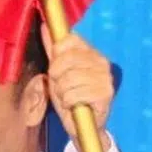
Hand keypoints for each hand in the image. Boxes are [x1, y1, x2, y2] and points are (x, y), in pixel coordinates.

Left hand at [41, 24, 113, 150]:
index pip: (68, 40)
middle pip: (64, 60)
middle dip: (56, 79)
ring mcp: (105, 76)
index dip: (56, 56)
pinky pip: (73, 94)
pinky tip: (76, 105)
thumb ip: (53, 50)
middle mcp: (101, 60)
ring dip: (62, 93)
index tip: (57, 70)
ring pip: (67, 80)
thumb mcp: (57, 72)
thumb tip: (45, 26)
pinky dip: (69, 103)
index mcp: (90, 51)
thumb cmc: (71, 96)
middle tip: (63, 88)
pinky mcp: (105, 93)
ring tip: (70, 98)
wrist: (84, 124)